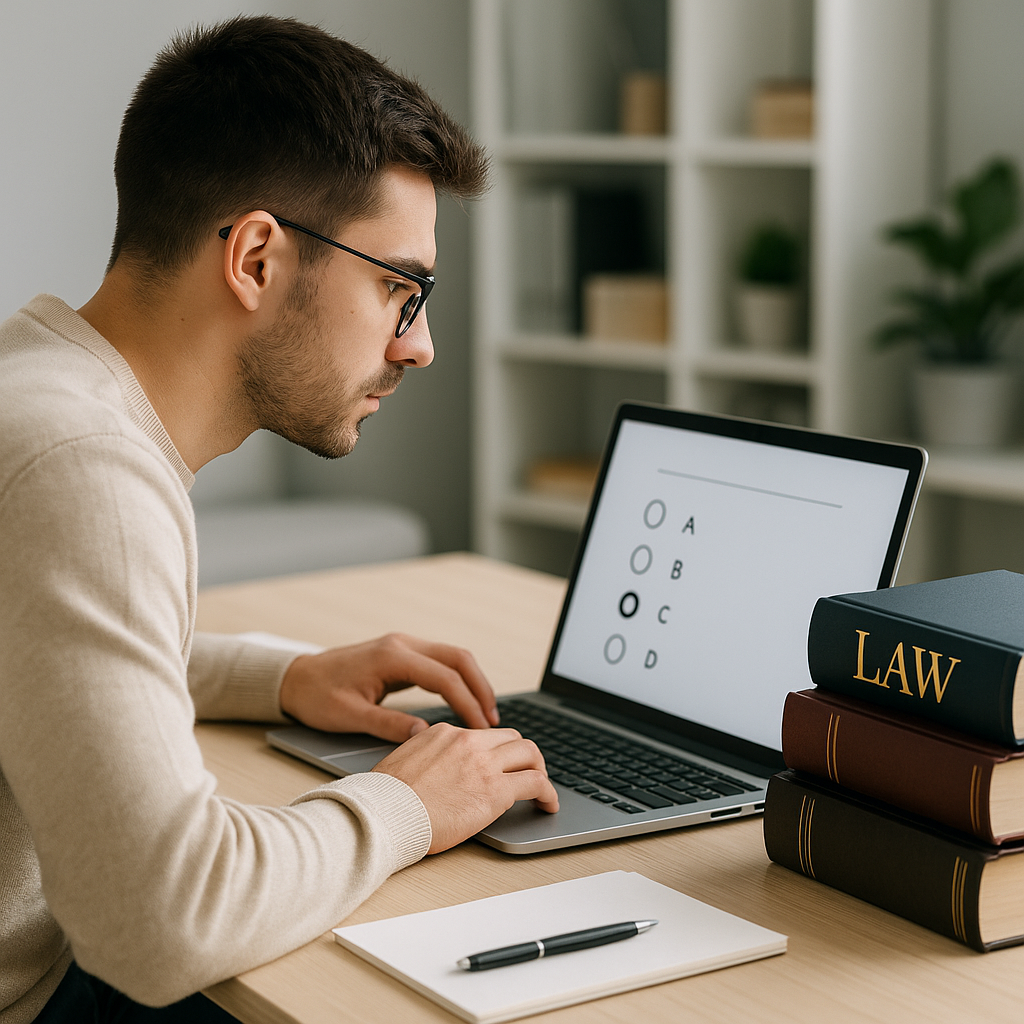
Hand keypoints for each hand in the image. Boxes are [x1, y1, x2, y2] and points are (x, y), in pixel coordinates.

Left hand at [278, 633, 499, 741]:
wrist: (295, 678)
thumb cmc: (317, 696)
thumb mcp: (350, 716)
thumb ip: (389, 724)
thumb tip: (426, 734)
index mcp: (391, 656)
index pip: (444, 677)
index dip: (467, 703)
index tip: (481, 729)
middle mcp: (402, 644)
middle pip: (459, 658)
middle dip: (481, 688)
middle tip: (493, 721)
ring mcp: (404, 646)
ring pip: (454, 657)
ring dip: (473, 682)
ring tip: (485, 715)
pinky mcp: (402, 654)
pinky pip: (441, 662)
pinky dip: (459, 680)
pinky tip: (464, 702)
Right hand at [372, 723, 559, 851]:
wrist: (383, 815)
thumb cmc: (384, 800)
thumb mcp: (403, 762)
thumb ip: (425, 757)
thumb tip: (433, 768)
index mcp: (444, 733)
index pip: (482, 735)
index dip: (497, 751)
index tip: (501, 765)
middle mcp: (467, 741)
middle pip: (512, 738)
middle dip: (525, 755)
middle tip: (528, 773)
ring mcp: (484, 763)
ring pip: (530, 753)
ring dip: (540, 770)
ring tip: (543, 789)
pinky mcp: (495, 790)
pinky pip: (536, 783)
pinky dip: (548, 793)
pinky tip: (548, 805)